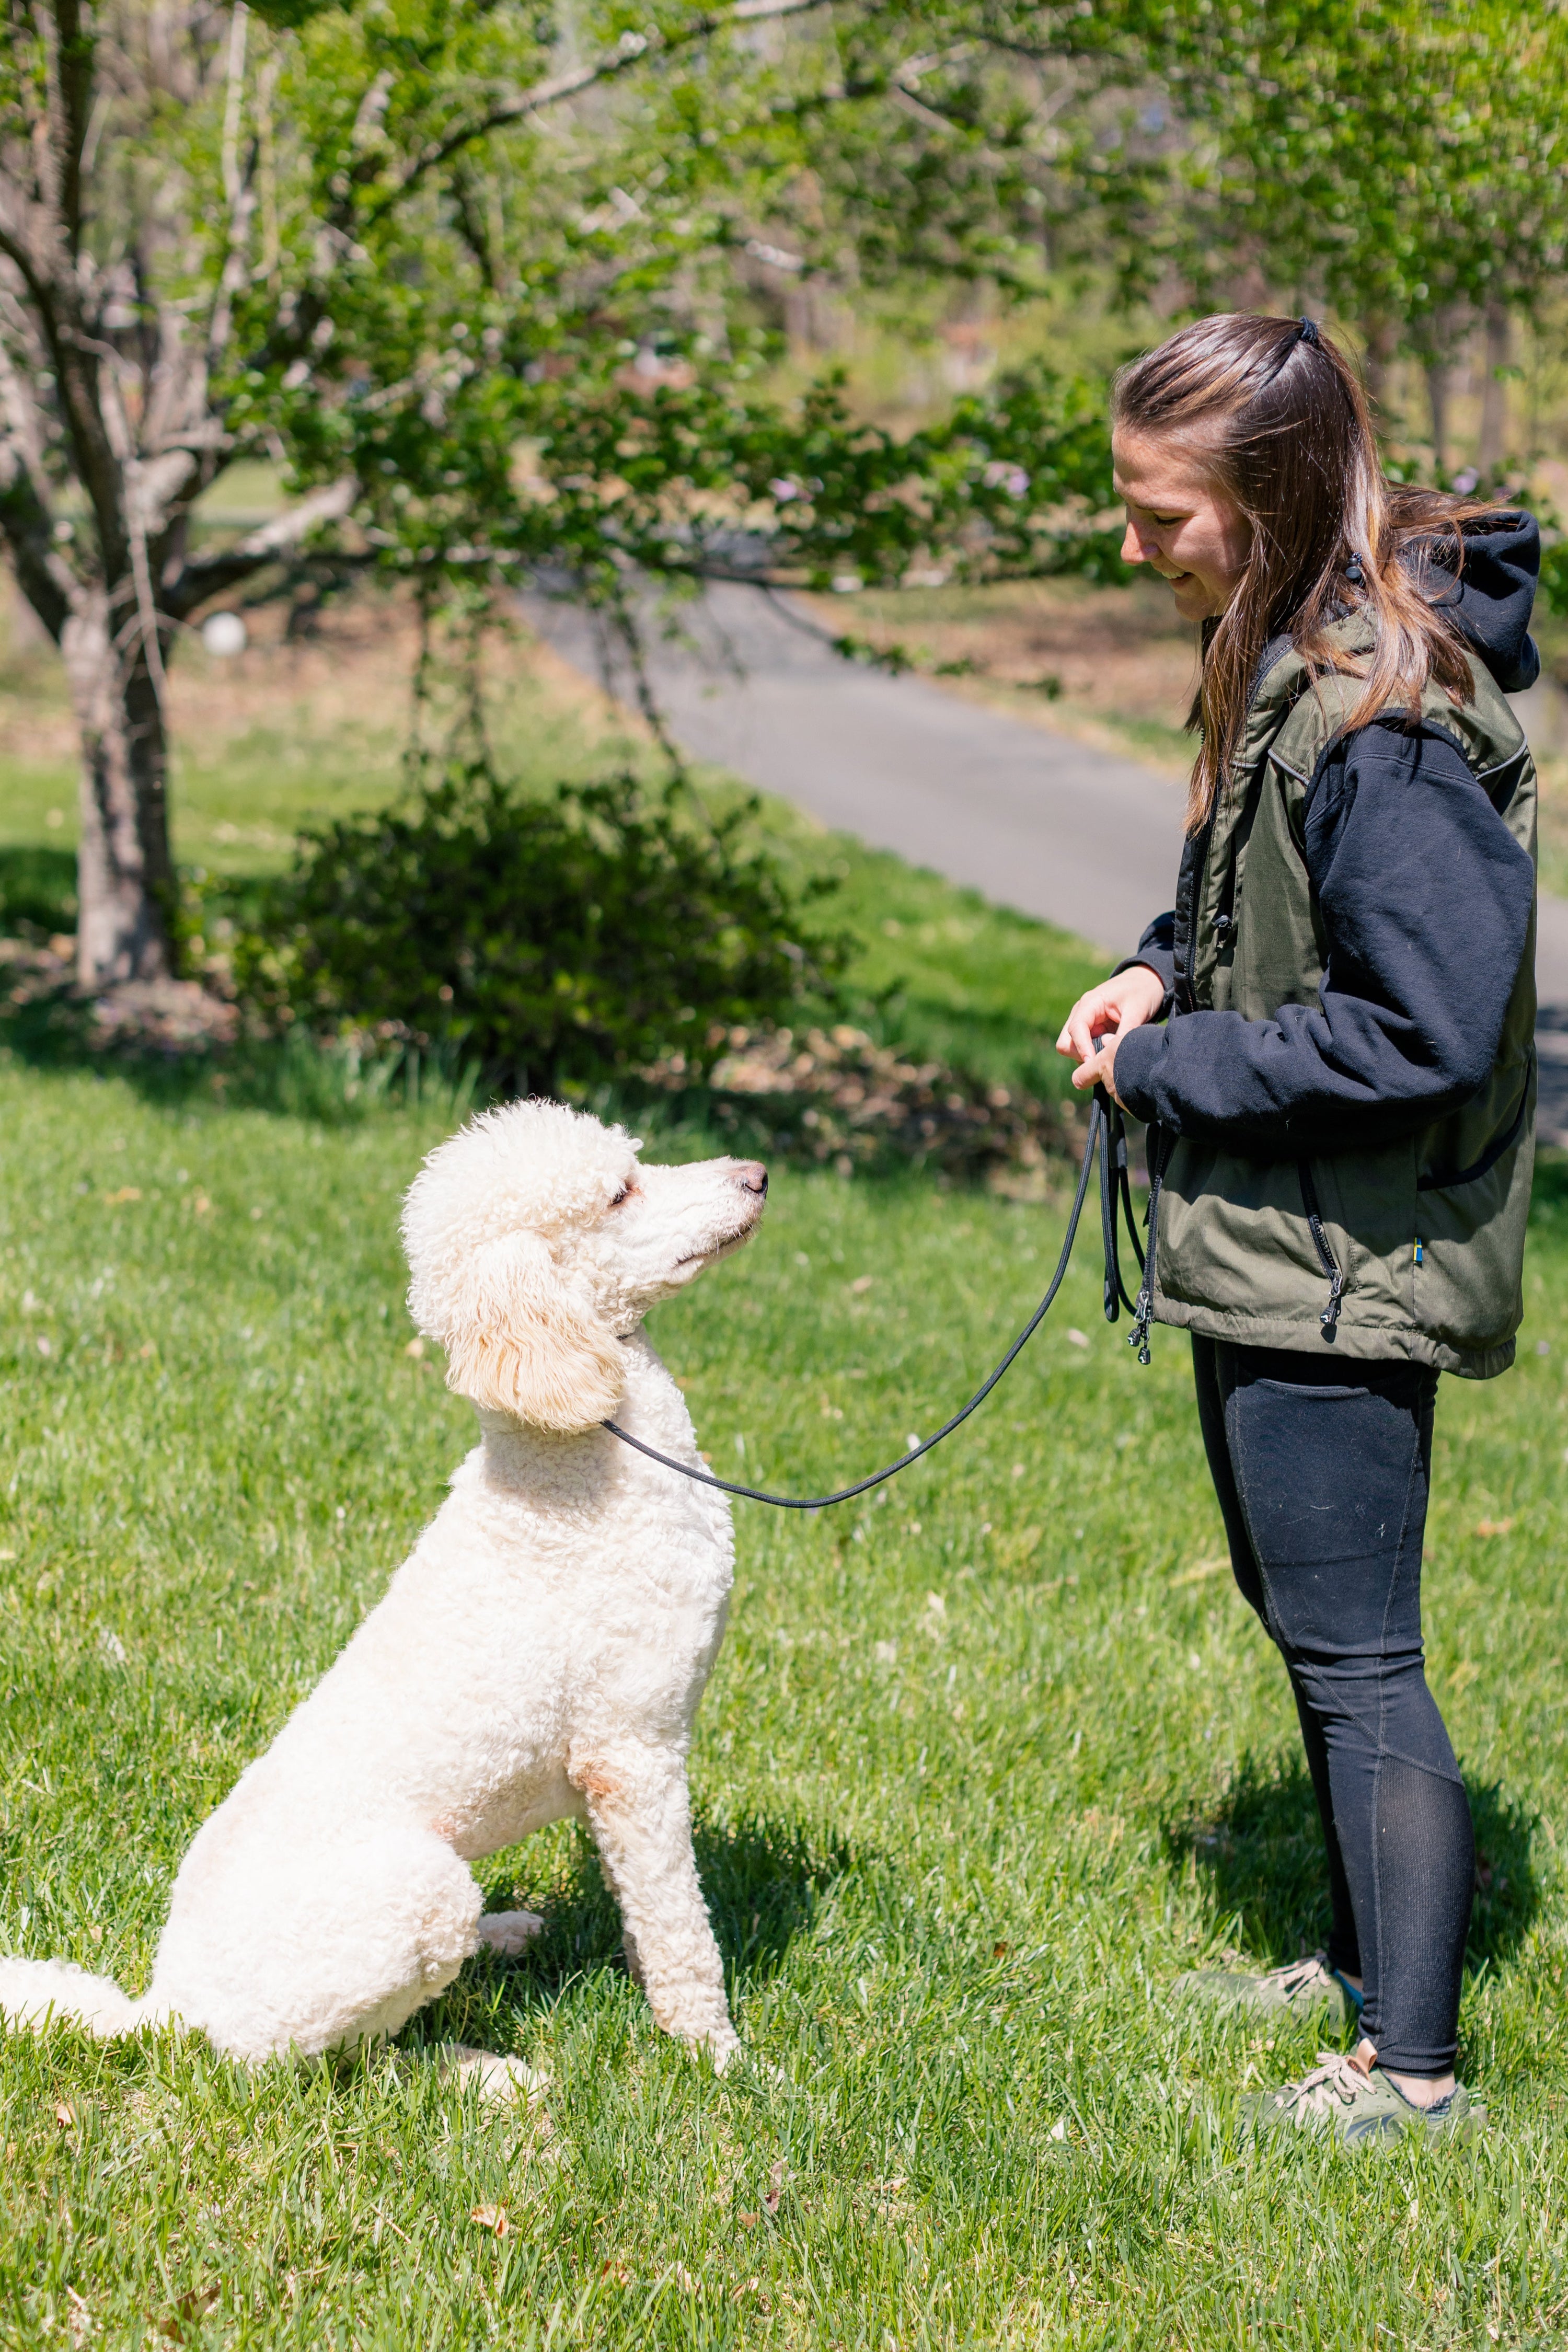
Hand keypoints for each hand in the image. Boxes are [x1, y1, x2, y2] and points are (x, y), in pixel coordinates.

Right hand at [1056, 965, 1165, 1106]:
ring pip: (1072, 1049)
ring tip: (1110, 1058)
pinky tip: (1110, 1055)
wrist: (1146, 982)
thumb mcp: (1137, 1010)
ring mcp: (1084, 1023)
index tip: (1094, 1064)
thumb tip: (1112, 1055)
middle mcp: (1081, 1013)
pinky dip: (1093, 1057)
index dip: (1082, 1048)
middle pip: (1065, 1043)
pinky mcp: (1091, 1031)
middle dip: (1080, 1055)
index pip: (1075, 1029)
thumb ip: (1125, 1031)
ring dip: (1087, 1057)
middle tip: (1103, 1062)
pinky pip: (1084, 1049)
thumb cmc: (1142, 991)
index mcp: (1090, 1003)